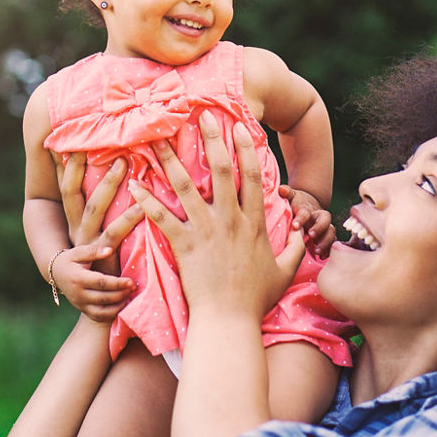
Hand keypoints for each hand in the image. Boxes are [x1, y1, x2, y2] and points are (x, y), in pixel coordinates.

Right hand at [50, 154, 140, 321]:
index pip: (66, 187)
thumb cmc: (102, 263)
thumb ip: (106, 210)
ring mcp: (88, 243)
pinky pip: (114, 234)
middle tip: (111, 151)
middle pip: (75, 194)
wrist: (98, 304)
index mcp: (74, 221)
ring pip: (95, 209)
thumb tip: (118, 178)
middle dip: (84, 170)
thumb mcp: (99, 236)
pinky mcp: (104, 255)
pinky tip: (143, 206)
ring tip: (128, 169)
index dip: (66, 166)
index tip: (70, 143)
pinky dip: (127, 219)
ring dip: (108, 184)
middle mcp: (77, 230)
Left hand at [130, 111, 305, 320]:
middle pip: (221, 171)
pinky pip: (162, 218)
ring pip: (187, 187)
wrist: (229, 322)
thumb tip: (302, 231)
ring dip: (172, 161)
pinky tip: (134, 184)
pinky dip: (146, 200)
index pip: (252, 176)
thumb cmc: (256, 300)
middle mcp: (230, 221)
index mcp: (254, 223)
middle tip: (202, 115)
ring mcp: (206, 231)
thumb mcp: (284, 271)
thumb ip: (294, 248)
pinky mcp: (184, 246)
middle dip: (211, 140)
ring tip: (160, 139)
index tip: (238, 126)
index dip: (245, 148)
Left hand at [280, 185, 334, 257]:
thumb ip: (287, 193)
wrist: (309, 205)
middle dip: (319, 228)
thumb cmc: (297, 203)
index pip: (306, 212)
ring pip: (331, 232)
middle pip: (325, 221)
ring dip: (325, 242)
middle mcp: (319, 217)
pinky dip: (328, 250)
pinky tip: (322, 257)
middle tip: (311, 236)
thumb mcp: (292, 196)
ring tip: (316, 251)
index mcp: (309, 209)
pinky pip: (331, 243)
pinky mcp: (326, 237)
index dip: (301, 218)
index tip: (295, 225)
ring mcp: (325, 227)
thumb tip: (281, 189)